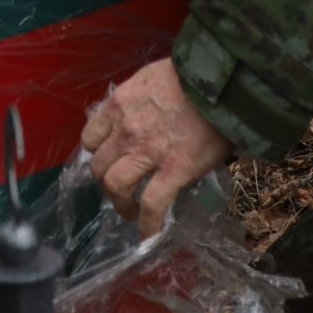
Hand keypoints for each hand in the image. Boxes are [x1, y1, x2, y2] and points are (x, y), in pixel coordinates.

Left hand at [82, 57, 232, 237]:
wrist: (222, 82)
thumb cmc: (192, 75)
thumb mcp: (152, 78)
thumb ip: (138, 99)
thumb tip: (141, 115)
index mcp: (119, 105)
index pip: (90, 138)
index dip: (98, 154)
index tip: (108, 161)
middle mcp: (125, 131)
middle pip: (99, 167)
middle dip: (106, 183)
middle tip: (120, 190)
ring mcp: (147, 153)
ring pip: (116, 187)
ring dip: (120, 204)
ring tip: (131, 212)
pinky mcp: (173, 171)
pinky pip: (152, 206)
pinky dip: (148, 225)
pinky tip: (149, 236)